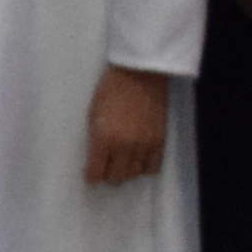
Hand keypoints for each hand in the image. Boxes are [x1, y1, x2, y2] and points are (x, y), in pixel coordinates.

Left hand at [84, 62, 168, 186]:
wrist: (140, 74)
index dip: (92, 175)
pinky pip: (153, 168)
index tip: (91, 174)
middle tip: (106, 166)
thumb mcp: (93, 114)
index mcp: (103, 138)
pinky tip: (138, 159)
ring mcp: (144, 145)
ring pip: (134, 174)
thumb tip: (95, 158)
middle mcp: (124, 146)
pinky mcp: (159, 141)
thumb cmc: (111, 89)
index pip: (96, 173)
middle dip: (108, 174)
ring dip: (126, 170)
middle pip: (116, 177)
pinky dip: (144, 167)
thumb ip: (95, 138)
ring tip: (122, 161)